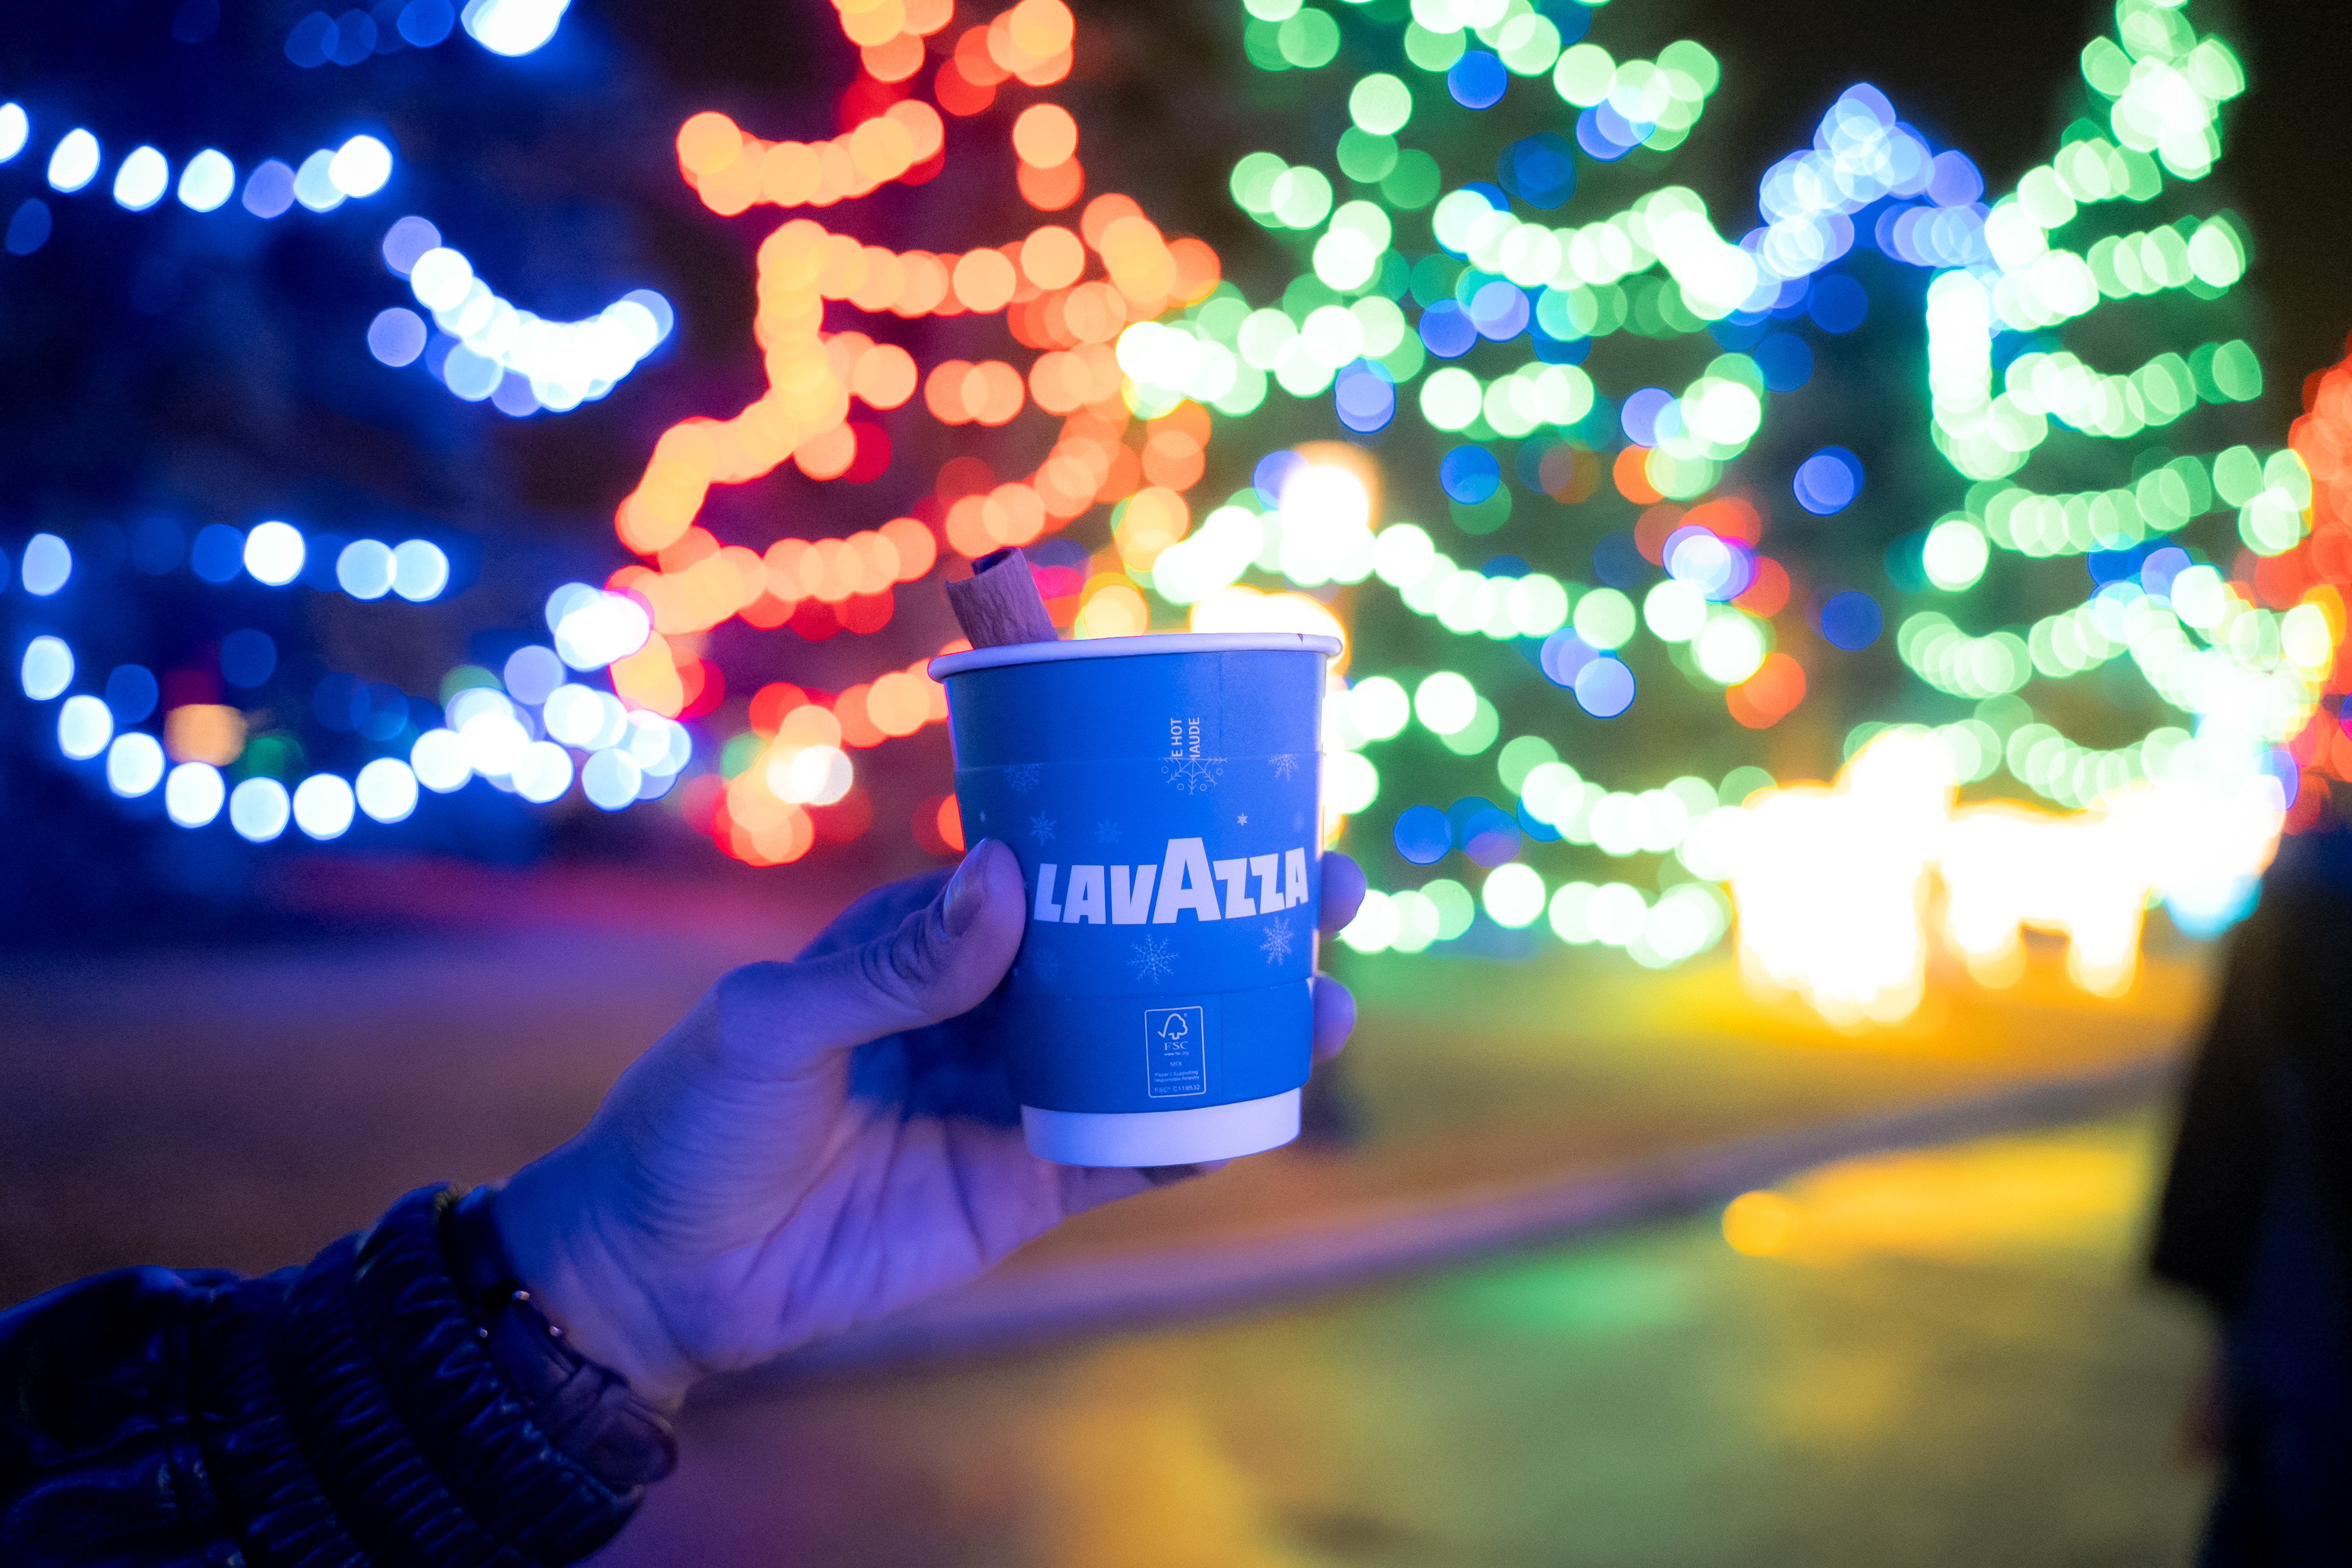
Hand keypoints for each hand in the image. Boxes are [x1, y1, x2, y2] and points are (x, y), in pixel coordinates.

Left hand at [494, 840, 1363, 1404]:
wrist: (660, 1275)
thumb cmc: (691, 1122)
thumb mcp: (771, 1022)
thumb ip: (891, 964)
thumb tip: (1005, 876)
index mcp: (932, 937)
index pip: (1052, 854)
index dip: (1134, 814)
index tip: (1218, 765)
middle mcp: (994, 1003)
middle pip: (1137, 940)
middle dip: (1235, 905)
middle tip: (1325, 879)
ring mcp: (1021, 1091)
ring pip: (1159, 1036)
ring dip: (1250, 1009)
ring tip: (1334, 985)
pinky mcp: (1032, 1182)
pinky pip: (1138, 1144)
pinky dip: (1209, 1122)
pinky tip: (1279, 1091)